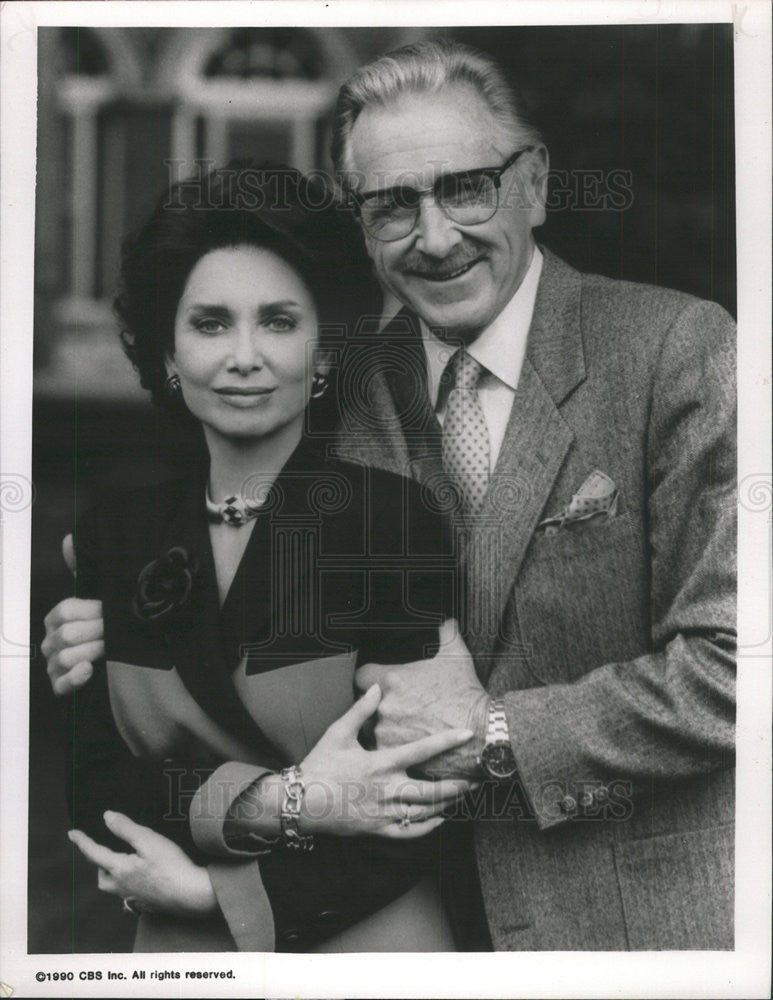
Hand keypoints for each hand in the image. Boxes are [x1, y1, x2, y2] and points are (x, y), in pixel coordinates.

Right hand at [41, 534, 103, 695]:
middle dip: (95, 632)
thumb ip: (84, 569)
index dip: (90, 611)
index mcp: (58, 618)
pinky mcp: (62, 686)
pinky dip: (75, 678)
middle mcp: (52, 641)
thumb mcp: (100, 595)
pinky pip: (60, 685)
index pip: (64, 611)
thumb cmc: (111, 625)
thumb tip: (70, 538)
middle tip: (115, 632)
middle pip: (65, 635)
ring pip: (63, 657)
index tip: (109, 612)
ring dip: (91, 652)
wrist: (133, 662)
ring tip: (109, 649)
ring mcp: (55, 664)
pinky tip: (90, 669)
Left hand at [68, 811, 216, 917]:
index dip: (82, 841)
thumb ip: (126, 828)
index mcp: (120, 869)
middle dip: (98, 862)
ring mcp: (133, 898)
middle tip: (101, 850)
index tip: (71, 833)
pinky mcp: (146, 905)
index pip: (94, 853)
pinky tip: (137, 884)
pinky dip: (127, 889)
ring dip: (111, 876)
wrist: (191, 895)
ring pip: (113, 889)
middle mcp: (122, 887)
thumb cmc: (171, 866)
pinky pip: (128, 898)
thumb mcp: (149, 840)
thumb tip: (107, 817)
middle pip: (101, 875)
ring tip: (118, 865)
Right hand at [297, 684, 476, 839]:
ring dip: (446, 806)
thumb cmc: (320, 764)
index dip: (446, 741)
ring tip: (462, 797)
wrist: (300, 801)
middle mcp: (386, 789)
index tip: (467, 735)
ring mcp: (383, 812)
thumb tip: (377, 688)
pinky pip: (408, 833)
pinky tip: (439, 821)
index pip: (421, 750)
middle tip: (476, 780)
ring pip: (423, 813)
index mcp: (380, 764)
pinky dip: (427, 828)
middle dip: (456, 786)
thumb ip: (360, 711)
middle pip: (431, 791)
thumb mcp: (337, 733)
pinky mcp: (376, 829)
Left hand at [356, 619, 489, 778]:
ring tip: (405, 731)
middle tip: (399, 710)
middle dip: (379, 708)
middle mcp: (384, 706)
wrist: (482, 730)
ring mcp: (386, 733)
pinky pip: (385, 752)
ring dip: (385, 731)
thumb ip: (446, 634)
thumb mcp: (456, 656)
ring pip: (373, 732)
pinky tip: (408, 747)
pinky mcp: (394, 755)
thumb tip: (448, 622)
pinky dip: (394, 751)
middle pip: (367, 707)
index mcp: (391, 680)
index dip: (370, 681)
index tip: (380, 685)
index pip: (361, 677)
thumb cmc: (466, 692)